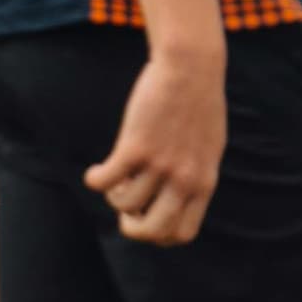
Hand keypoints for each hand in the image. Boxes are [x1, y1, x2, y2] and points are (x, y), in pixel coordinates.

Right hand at [84, 48, 226, 247]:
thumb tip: (172, 198)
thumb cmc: (198, 103)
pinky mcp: (136, 147)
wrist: (191, 67)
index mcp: (203, 183)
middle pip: (152, 230)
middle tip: (125, 211)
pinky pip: (105, 181)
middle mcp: (183, 180)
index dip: (159, 234)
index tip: (147, 215)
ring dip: (113, 194)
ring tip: (116, 176)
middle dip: (132, 228)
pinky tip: (95, 171)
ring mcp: (160, 165)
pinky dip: (94, 180)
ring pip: (123, 204)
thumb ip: (195, 175)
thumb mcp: (207, 147)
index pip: (182, 234)